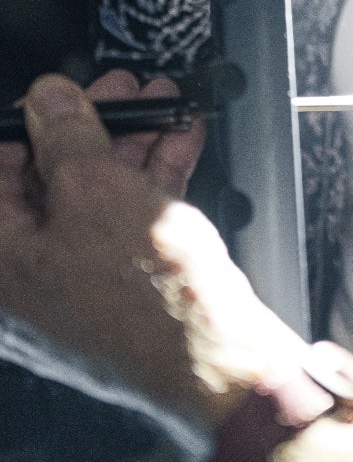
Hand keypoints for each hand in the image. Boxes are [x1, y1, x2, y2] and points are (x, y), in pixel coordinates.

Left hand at [0, 73, 306, 438]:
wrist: (221, 367)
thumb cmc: (152, 305)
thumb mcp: (100, 192)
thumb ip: (67, 136)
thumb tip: (49, 100)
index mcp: (3, 265)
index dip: (23, 126)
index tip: (55, 97)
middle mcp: (31, 280)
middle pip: (45, 182)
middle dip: (87, 127)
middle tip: (117, 93)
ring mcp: (79, 285)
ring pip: (93, 196)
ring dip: (127, 144)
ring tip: (161, 105)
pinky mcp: (125, 287)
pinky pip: (127, 220)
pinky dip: (151, 177)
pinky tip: (180, 142)